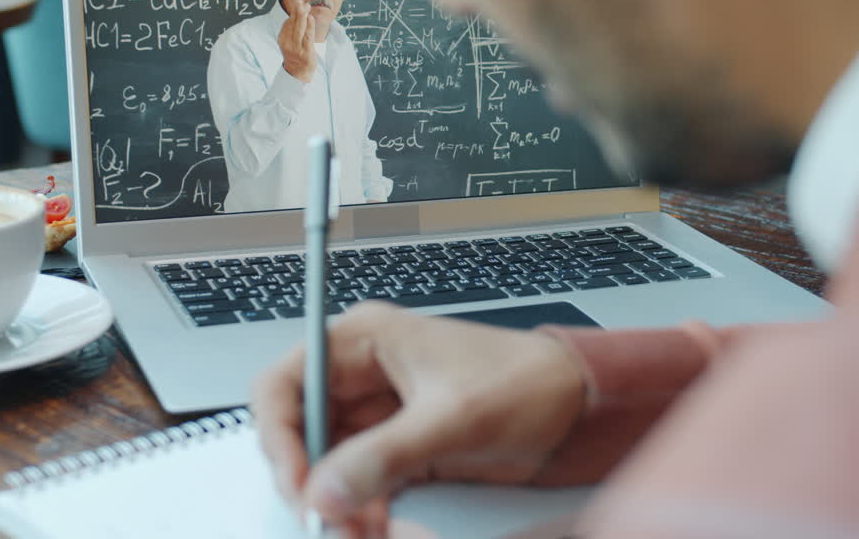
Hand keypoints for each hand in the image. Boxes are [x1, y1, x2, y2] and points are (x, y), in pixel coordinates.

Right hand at [251, 302, 586, 532]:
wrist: (580, 407)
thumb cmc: (527, 382)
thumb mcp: (452, 419)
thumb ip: (384, 456)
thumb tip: (325, 490)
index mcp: (364, 340)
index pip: (286, 383)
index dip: (278, 435)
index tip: (297, 482)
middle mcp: (363, 373)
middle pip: (299, 430)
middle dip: (307, 479)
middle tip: (321, 519)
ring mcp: (379, 412)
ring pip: (326, 463)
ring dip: (332, 502)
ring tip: (348, 532)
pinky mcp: (398, 446)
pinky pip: (358, 482)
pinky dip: (358, 510)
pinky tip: (368, 530)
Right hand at [278, 0, 318, 82]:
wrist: (298, 73)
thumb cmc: (296, 53)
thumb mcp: (291, 40)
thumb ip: (294, 26)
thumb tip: (301, 9)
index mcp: (282, 39)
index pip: (288, 23)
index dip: (294, 12)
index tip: (300, 2)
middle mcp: (288, 43)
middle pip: (292, 24)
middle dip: (297, 12)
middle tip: (300, 1)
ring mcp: (297, 48)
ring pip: (299, 30)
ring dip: (302, 17)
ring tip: (305, 6)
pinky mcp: (306, 53)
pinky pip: (307, 37)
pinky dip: (309, 27)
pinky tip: (310, 18)